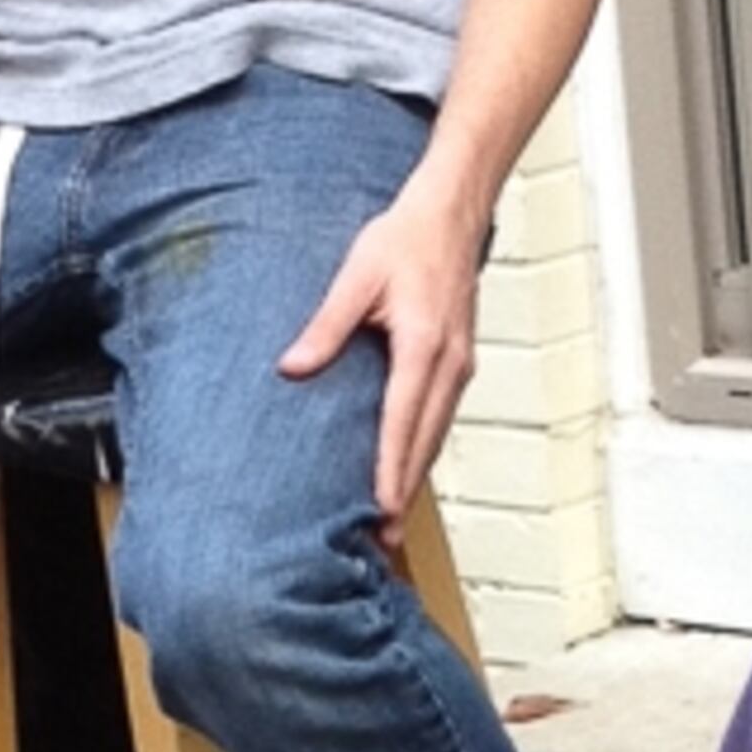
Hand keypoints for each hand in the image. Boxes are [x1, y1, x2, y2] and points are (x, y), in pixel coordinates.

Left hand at [279, 180, 485, 528]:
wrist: (451, 214)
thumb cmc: (405, 239)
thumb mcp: (355, 277)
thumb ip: (326, 327)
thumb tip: (293, 369)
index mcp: (424, 346)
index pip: (403, 421)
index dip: (392, 469)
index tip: (382, 508)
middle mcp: (449, 363)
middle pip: (426, 442)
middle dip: (405, 491)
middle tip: (384, 538)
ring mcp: (459, 365)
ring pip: (437, 434)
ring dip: (416, 476)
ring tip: (393, 517)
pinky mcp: (458, 362)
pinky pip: (440, 417)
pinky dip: (424, 448)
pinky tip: (407, 467)